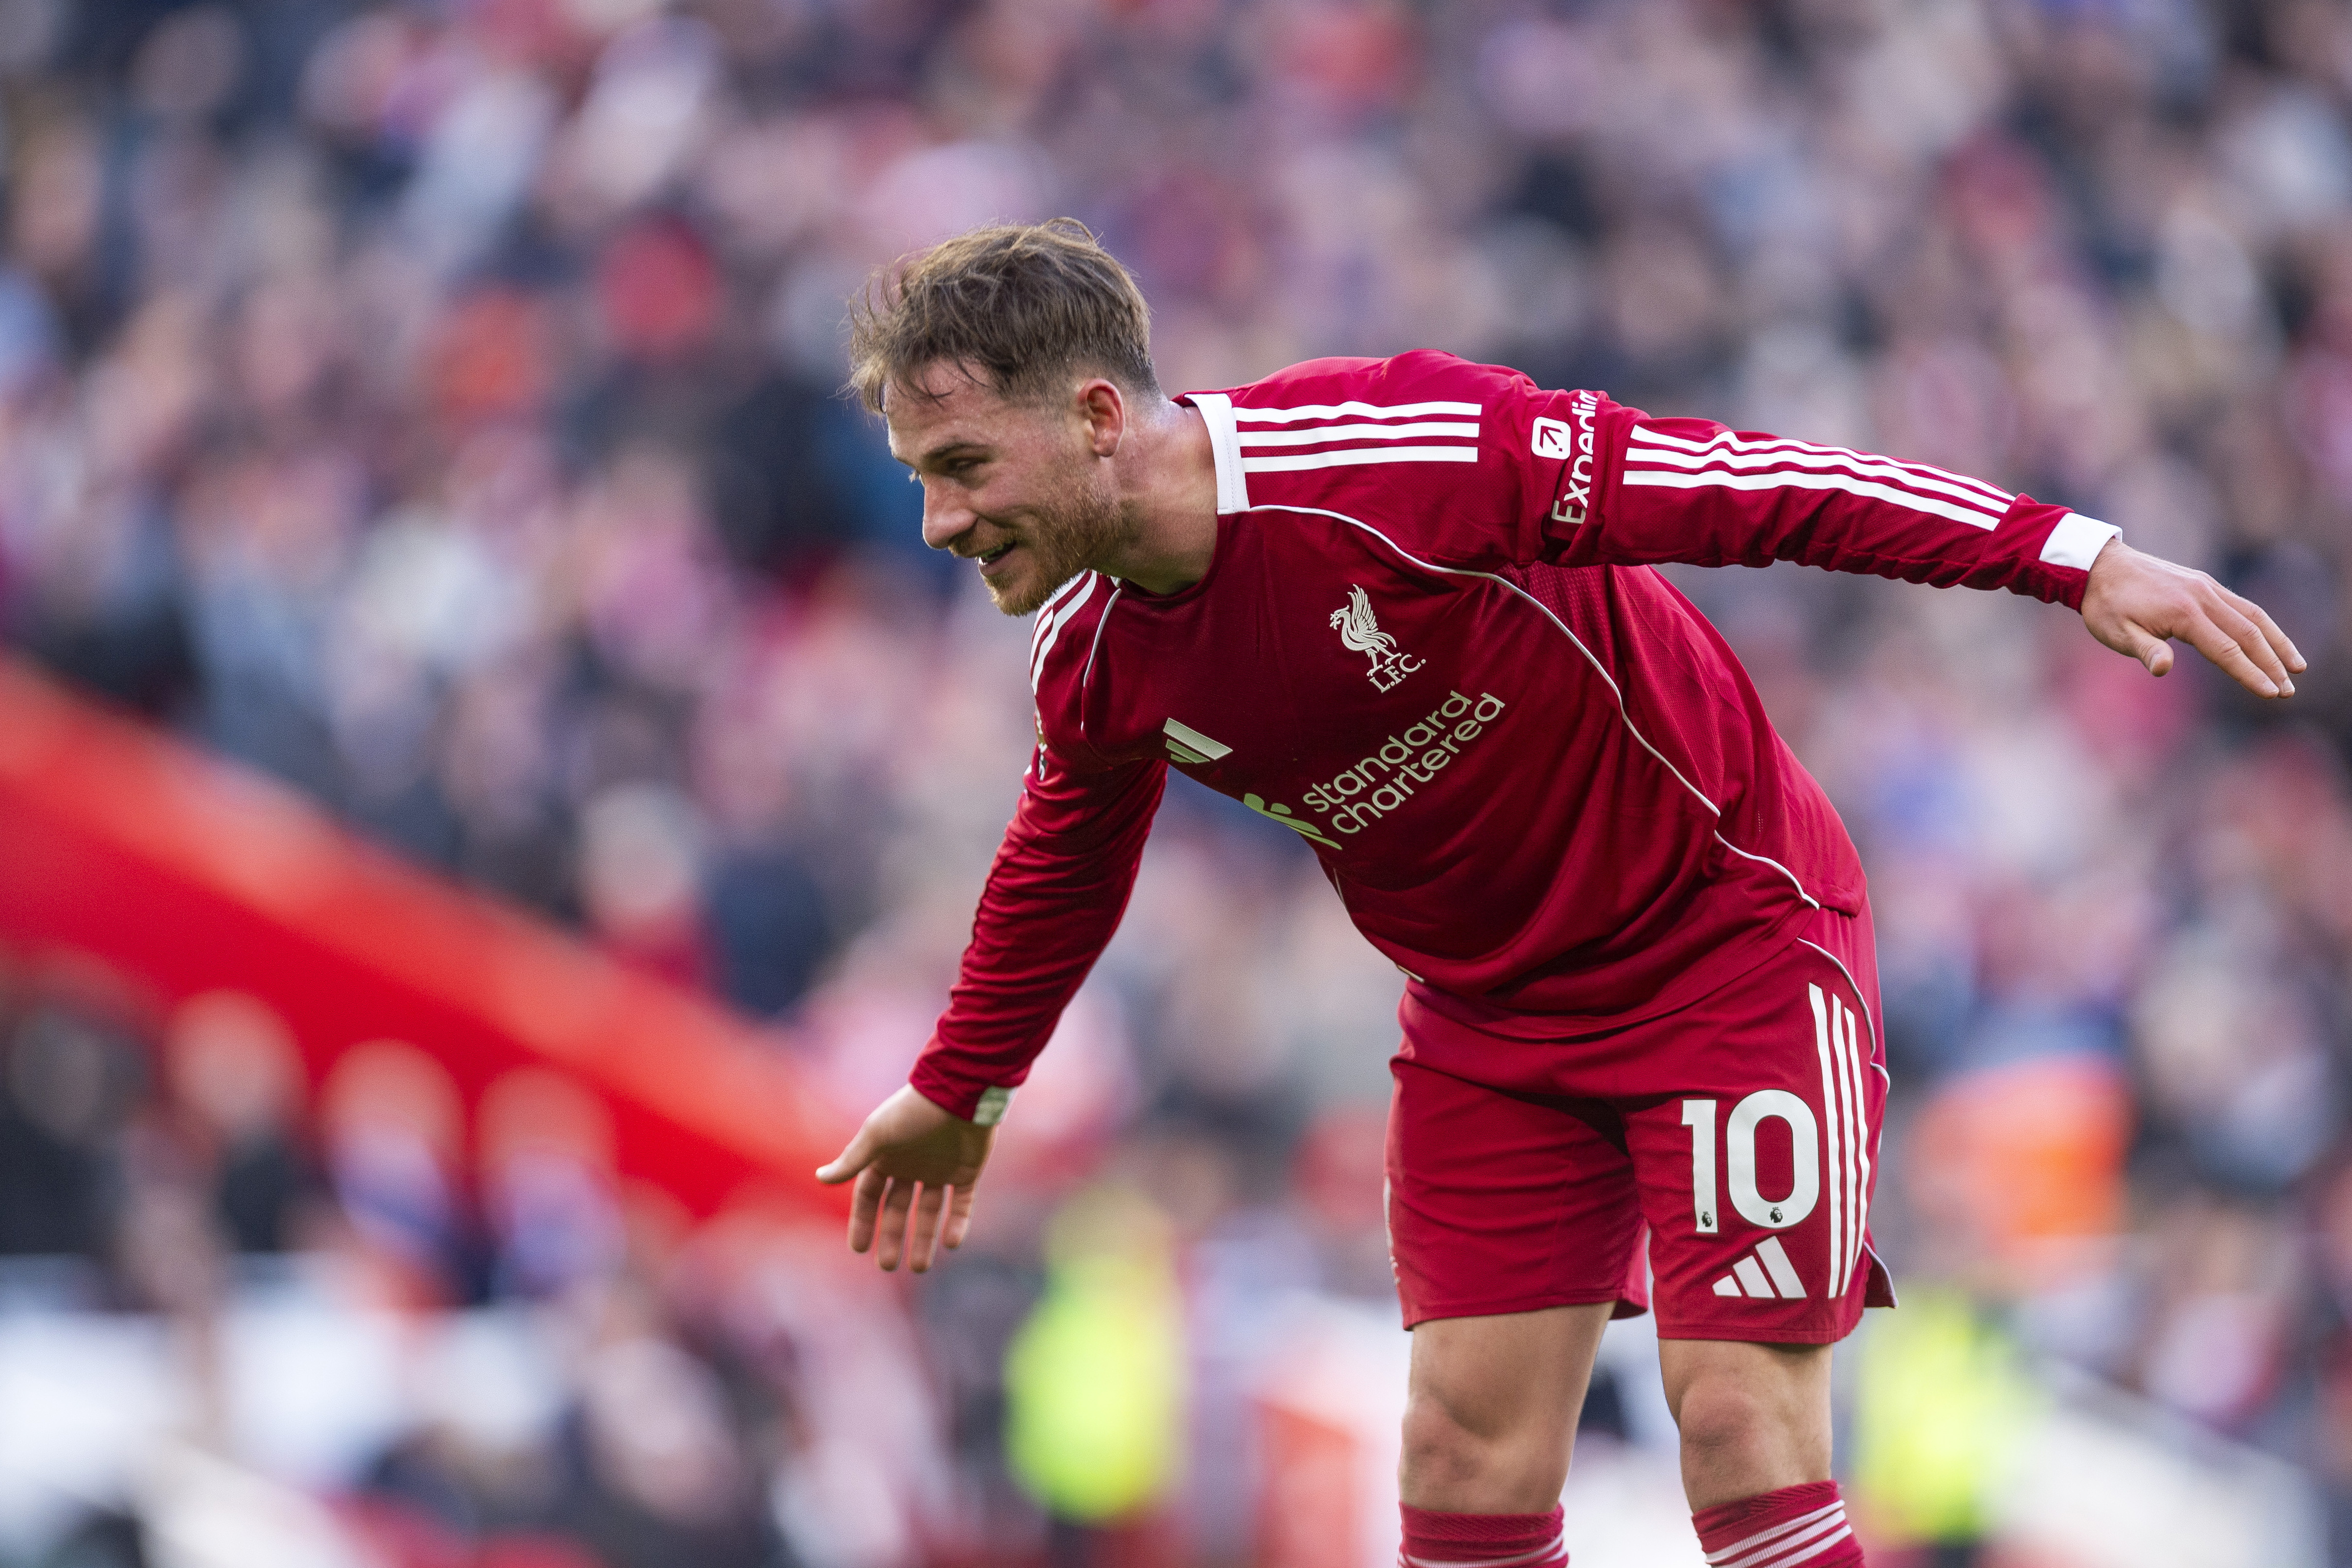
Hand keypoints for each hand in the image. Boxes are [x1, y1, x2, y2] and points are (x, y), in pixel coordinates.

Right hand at [815, 1084, 995, 1272]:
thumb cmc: (913, 1112)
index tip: (858, 1248)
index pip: (870, 1195)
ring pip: (929, 1211)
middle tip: (887, 1266)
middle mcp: (912, 1165)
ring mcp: (940, 1169)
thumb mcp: (878, 1135)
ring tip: (919, 1267)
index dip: (863, 1221)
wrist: (959, 1092)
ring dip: (923, 1238)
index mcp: (887, 1157)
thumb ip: (853, 1160)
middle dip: (891, 1237)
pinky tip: (952, 1243)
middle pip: (897, 1209)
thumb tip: (820, 1177)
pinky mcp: (967, 1171)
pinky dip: (958, 1223)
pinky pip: (962, 1203)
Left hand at [2081, 538, 2304, 697]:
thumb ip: (2144, 650)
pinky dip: (2262, 624)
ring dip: (2277, 643)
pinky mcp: (2205, 583)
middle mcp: (2203, 596)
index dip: (2250, 674)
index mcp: (2184, 613)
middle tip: (2289, 691)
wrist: (2100, 566)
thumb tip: (2162, 669)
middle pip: (2248, 634)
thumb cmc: (2106, 605)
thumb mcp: (2116, 632)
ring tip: (2297, 668)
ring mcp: (2207, 587)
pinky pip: (2242, 605)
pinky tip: (2270, 639)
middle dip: (2272, 664)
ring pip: (2253, 616)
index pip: (2226, 650)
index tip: (2271, 694)